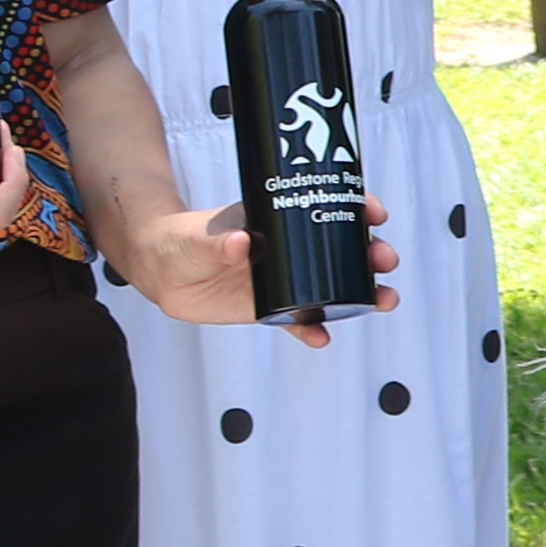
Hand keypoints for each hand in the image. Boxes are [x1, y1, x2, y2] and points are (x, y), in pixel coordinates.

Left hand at [112, 194, 399, 343]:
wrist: (161, 270)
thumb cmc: (180, 239)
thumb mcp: (199, 237)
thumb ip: (219, 241)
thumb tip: (241, 242)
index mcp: (280, 221)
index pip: (328, 208)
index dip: (357, 209)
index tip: (375, 215)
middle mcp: (291, 251)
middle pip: (343, 252)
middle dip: (372, 255)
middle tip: (384, 261)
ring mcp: (286, 281)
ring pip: (335, 287)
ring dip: (363, 294)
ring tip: (383, 302)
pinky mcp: (271, 309)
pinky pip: (300, 322)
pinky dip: (314, 330)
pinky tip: (322, 338)